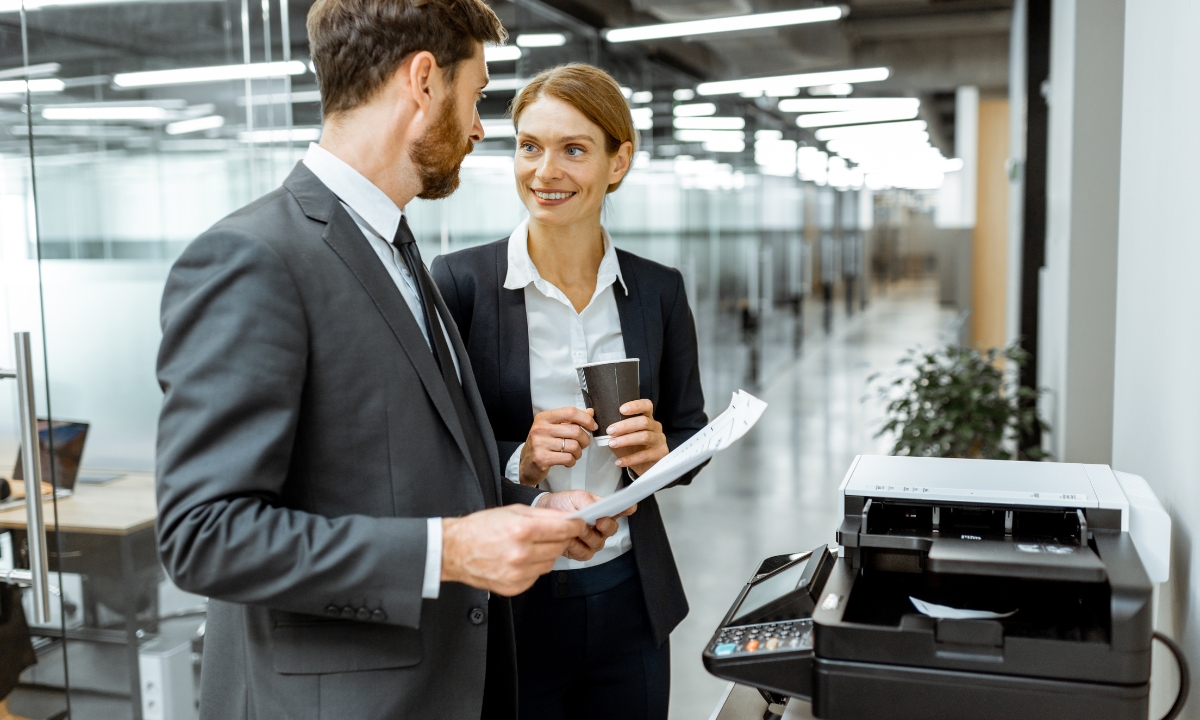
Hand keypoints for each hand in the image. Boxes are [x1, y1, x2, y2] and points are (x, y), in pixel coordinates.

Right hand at [441, 505, 586, 595]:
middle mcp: (521, 554)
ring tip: (529, 546)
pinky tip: (519, 559)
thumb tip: (566, 519)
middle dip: (560, 539)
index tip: (577, 524)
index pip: (563, 530)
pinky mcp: (514, 587)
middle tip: (550, 533)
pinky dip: (533, 567)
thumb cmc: (479, 528)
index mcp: (522, 531)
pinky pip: (536, 576)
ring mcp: (518, 573)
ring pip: (551, 563)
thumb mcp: (512, 511)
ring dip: (546, 554)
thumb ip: (542, 515)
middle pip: (560, 547)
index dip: (575, 526)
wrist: (455, 550)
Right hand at [519, 406, 597, 485]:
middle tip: (582, 444)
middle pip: (575, 430)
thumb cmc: (542, 445)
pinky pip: (568, 458)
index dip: (586, 419)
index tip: (592, 426)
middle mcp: (540, 429)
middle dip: (585, 439)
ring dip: (579, 452)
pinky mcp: (542, 458)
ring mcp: (539, 444)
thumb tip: (590, 412)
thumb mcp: (554, 428)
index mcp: (544, 418)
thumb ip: (572, 420)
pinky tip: (567, 461)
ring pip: (574, 446)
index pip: (570, 412)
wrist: (526, 465)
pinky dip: (572, 461)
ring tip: (574, 454)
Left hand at [535, 490, 636, 559]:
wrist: (545, 513)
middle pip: (612, 529)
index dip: (627, 509)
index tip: (630, 507)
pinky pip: (585, 553)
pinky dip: (577, 547)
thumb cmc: (563, 504)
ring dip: (587, 536)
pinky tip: (570, 540)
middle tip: (598, 521)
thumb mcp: (576, 497)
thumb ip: (589, 502)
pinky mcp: (581, 552)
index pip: (621, 510)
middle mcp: (601, 527)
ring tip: (577, 530)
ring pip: (598, 543)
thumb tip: (599, 507)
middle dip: (606, 526)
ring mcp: (592, 540)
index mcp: (603, 511)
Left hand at [606, 399, 668, 476]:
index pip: (646, 405)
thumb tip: (594, 419)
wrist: (646, 466)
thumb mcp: (624, 435)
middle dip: (625, 425)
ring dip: (626, 440)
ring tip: (612, 444)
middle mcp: (655, 427)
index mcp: (648, 418)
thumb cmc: (634, 448)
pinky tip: (619, 461)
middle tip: (610, 430)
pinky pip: (645, 455)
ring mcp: (659, 440)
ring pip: (645, 436)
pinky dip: (630, 459)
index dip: (635, 406)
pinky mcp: (660, 454)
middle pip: (644, 421)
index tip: (621, 409)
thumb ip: (614, 427)